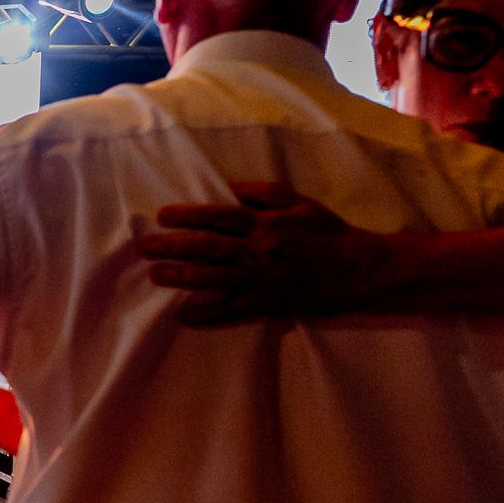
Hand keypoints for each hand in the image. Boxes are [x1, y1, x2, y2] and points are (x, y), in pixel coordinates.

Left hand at [137, 183, 386, 324]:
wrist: (358, 270)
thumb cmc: (328, 232)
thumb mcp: (300, 202)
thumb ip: (264, 192)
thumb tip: (231, 188)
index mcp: (265, 223)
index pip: (217, 216)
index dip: (187, 215)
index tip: (162, 216)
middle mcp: (258, 251)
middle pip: (206, 247)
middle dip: (172, 246)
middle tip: (145, 246)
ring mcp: (260, 280)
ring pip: (211, 278)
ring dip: (179, 276)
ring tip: (155, 274)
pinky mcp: (266, 304)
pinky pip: (230, 310)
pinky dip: (205, 313)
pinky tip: (183, 314)